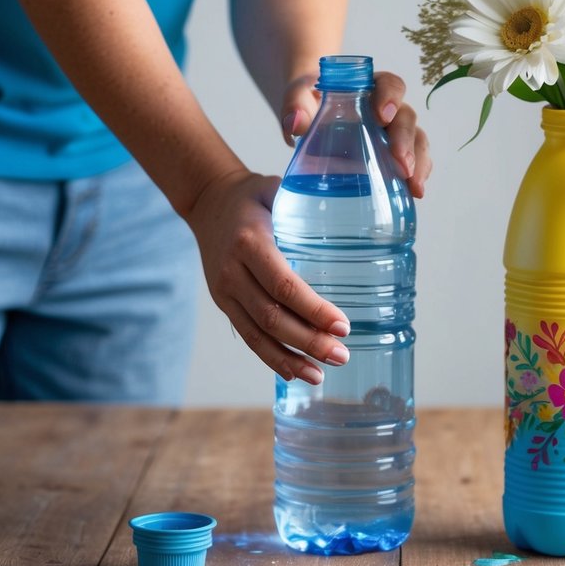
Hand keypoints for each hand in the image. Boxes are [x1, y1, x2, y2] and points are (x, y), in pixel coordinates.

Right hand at [184, 169, 350, 383]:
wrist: (207, 200)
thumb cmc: (252, 195)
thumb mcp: (277, 190)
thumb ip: (308, 205)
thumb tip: (358, 216)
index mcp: (250, 242)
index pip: (284, 284)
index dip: (313, 310)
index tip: (343, 326)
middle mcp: (233, 271)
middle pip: (272, 316)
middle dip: (308, 341)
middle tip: (342, 355)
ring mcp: (224, 290)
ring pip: (257, 334)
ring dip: (290, 358)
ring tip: (321, 375)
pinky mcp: (223, 302)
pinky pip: (247, 335)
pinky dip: (270, 356)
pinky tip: (294, 372)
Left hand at [281, 71, 432, 197]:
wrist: (310, 117)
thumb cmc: (308, 102)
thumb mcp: (298, 97)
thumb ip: (295, 105)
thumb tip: (296, 124)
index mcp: (370, 87)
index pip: (390, 85)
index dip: (391, 98)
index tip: (383, 117)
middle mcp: (389, 108)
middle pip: (407, 117)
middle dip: (406, 141)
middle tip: (400, 163)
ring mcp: (394, 133)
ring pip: (417, 141)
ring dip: (418, 162)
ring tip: (413, 186)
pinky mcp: (394, 156)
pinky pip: (414, 162)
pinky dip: (417, 177)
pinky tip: (415, 193)